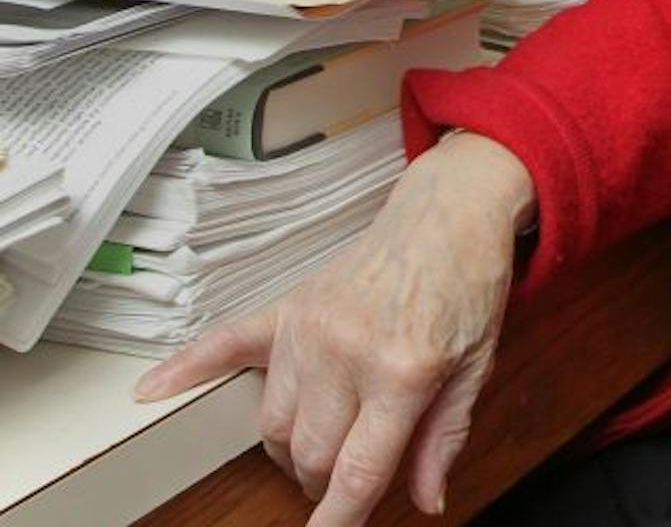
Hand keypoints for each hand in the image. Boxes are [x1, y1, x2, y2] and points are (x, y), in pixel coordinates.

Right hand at [135, 133, 535, 524]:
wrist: (449, 215)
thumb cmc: (467, 286)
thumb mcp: (475, 367)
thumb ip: (444, 438)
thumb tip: (427, 498)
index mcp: (402, 371)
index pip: (357, 471)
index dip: (340, 518)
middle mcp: (345, 353)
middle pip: (308, 455)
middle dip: (325, 479)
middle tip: (349, 472)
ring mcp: (308, 330)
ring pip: (273, 424)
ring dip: (291, 447)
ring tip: (322, 437)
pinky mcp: (287, 309)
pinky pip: (224, 345)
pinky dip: (186, 370)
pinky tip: (154, 391)